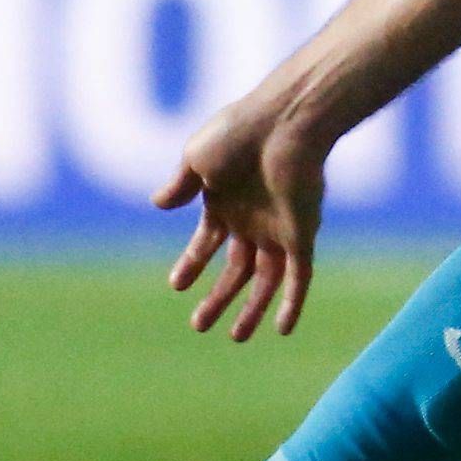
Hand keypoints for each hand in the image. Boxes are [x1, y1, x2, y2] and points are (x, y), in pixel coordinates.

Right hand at [155, 79, 332, 342]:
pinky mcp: (303, 233)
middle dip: (218, 299)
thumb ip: (180, 185)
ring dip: (251, 310)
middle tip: (199, 326)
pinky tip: (283, 329)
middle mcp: (254, 218)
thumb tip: (158, 204)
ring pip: (266, 281)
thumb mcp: (196, 156)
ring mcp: (279, 227)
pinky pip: (300, 277)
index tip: (176, 285)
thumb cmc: (238, 132)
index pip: (208, 242)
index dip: (192, 264)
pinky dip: (292, 303)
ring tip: (235, 338)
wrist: (283, 123)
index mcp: (226, 200)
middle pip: (237, 270)